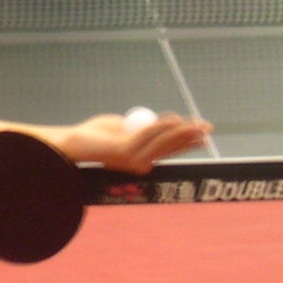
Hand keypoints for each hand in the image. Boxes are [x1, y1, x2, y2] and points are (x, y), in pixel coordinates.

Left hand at [57, 112, 213, 172]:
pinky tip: (175, 118)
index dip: (187, 142)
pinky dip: (162, 124)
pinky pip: (148, 133)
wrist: (74, 143)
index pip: (170, 150)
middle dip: (191, 136)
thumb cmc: (96, 134)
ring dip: (182, 129)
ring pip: (164, 140)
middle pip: (172, 148)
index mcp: (142, 159)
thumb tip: (163, 122)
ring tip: (198, 123)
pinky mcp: (127, 152)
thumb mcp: (123, 127)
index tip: (203, 135)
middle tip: (209, 129)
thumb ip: (142, 128)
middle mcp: (141, 163)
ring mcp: (134, 160)